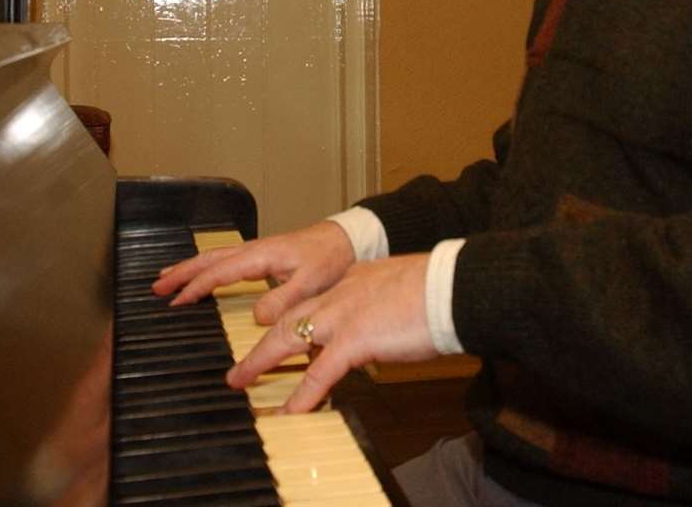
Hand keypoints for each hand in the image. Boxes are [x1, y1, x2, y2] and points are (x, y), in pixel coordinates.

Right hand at [152, 220, 355, 325]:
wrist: (346, 239)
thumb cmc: (331, 258)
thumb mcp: (311, 283)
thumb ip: (284, 300)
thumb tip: (256, 317)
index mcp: (261, 256)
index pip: (219, 272)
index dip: (195, 287)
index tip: (176, 301)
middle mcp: (254, 251)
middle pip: (208, 259)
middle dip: (181, 272)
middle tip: (156, 286)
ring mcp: (256, 251)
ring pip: (214, 257)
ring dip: (189, 267)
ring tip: (167, 278)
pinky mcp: (262, 255)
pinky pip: (225, 259)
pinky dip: (206, 266)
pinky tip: (203, 274)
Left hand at [229, 254, 437, 412]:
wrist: (452, 287)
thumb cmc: (440, 289)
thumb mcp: (402, 289)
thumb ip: (385, 304)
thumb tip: (387, 322)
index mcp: (352, 280)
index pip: (314, 300)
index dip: (293, 319)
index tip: (280, 331)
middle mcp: (339, 294)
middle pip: (287, 317)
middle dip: (261, 340)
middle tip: (242, 362)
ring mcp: (343, 315)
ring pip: (287, 338)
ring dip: (260, 361)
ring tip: (240, 381)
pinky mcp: (354, 339)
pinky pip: (319, 373)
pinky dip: (302, 395)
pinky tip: (290, 412)